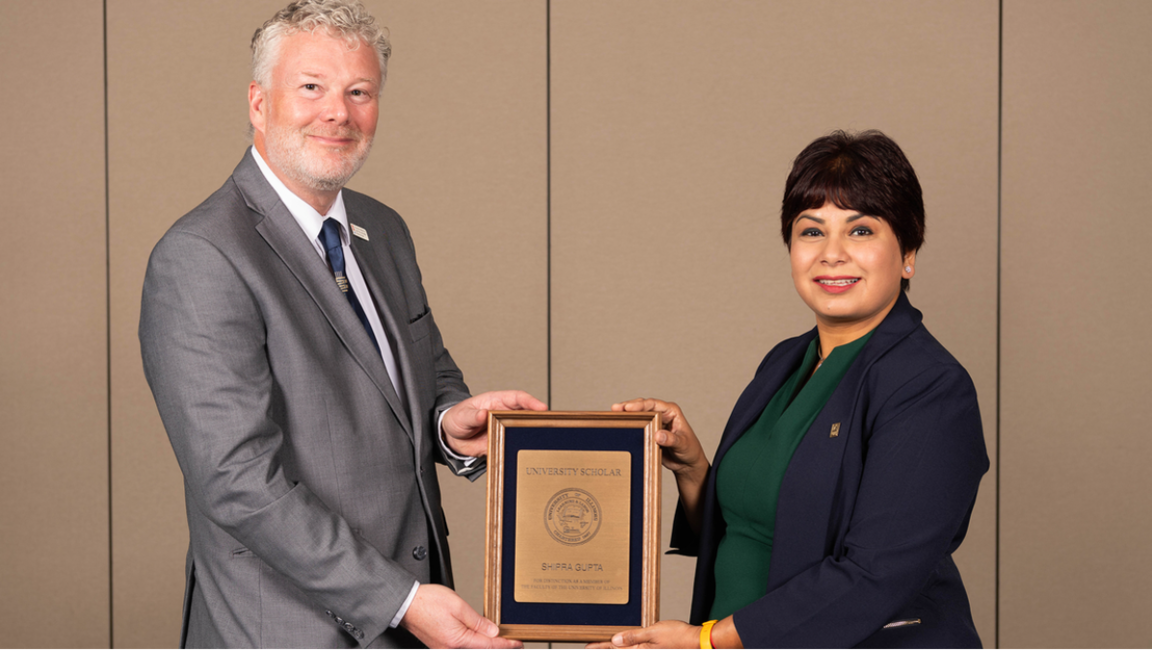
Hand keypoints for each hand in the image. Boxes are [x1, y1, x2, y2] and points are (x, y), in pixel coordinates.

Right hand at [400, 584, 522, 648]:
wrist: (405, 603)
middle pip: (479, 649)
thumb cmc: (427, 602)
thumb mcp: (458, 606)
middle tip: (512, 642)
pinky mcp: (439, 644)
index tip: (517, 643)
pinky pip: (460, 646)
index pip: (488, 645)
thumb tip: (492, 631)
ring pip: (470, 648)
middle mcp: (449, 648)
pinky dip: (473, 643)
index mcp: (457, 640)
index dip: (505, 644)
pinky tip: (478, 638)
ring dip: (485, 645)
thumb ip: (477, 621)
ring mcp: (443, 648)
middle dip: (496, 646)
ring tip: (499, 639)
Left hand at [442, 390, 546, 456]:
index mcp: (497, 402)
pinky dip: (517, 451)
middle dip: (538, 419)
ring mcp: (504, 430)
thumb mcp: (462, 415)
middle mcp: (504, 415)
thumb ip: (472, 416)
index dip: (531, 402)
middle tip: (546, 425)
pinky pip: (512, 447)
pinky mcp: (501, 443)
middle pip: (526, 415)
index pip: (518, 398)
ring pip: (522, 431)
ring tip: (537, 440)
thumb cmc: (458, 418)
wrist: (450, 437)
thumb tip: (483, 415)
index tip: (542, 407)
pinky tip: (521, 455)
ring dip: (529, 436)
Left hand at [586, 620, 698, 648]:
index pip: (614, 649)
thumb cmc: (679, 637)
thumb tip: (615, 640)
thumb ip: (633, 637)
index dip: (599, 648)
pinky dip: (628, 648)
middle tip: (590, 648)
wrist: (696, 643)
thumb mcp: (654, 632)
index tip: (587, 648)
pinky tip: (623, 646)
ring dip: (614, 649)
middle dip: (604, 649)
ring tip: (604, 646)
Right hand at [613, 398, 709, 530]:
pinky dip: (627, 426)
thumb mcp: (683, 445)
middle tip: (616, 409)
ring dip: (626, 415)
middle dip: (628, 406)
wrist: (687, 464)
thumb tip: (658, 435)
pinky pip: (636, 427)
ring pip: (638, 416)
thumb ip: (672, 440)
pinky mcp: (648, 433)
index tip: (629, 407)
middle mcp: (661, 415)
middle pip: (642, 407)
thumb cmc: (690, 451)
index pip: (653, 404)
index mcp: (671, 412)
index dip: (640, 404)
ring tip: (613, 415)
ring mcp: (653, 424)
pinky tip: (618, 426)